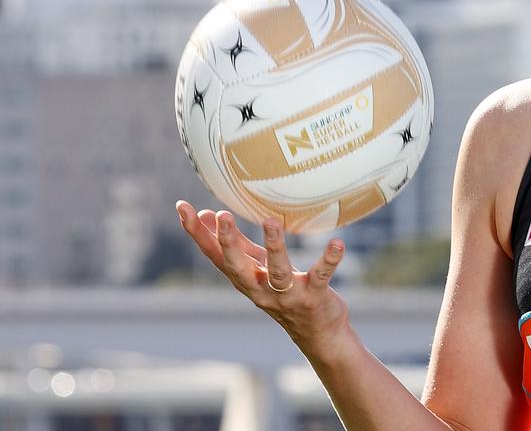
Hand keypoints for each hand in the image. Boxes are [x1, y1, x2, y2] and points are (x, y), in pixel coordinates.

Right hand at [175, 200, 350, 353]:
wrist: (318, 334)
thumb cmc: (285, 293)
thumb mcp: (258, 269)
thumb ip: (237, 244)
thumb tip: (210, 214)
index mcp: (245, 279)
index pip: (214, 255)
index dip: (197, 233)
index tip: (182, 208)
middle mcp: (260, 290)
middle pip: (237, 268)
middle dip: (227, 243)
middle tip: (221, 215)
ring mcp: (287, 296)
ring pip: (277, 272)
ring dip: (273, 247)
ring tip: (270, 221)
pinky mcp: (314, 297)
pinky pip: (321, 276)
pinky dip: (328, 260)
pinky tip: (337, 244)